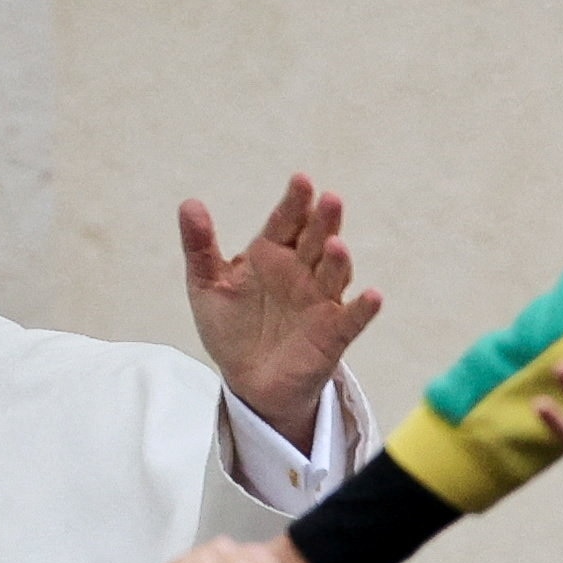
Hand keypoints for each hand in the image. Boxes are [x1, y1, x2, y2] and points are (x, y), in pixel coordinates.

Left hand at [183, 175, 382, 451]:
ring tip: (335, 246)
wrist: (247, 381)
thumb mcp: (207, 286)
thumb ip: (199, 247)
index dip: (294, 202)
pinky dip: (364, 308)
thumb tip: (189, 203)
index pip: (286, 222)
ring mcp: (320, 300)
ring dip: (338, 260)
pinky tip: (373, 296)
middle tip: (329, 200)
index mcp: (272, 253)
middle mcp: (302, 270)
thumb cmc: (231, 328)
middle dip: (323, 221)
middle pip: (315, 240)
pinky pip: (352, 318)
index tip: (301, 181)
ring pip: (334, 273)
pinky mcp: (333, 332)